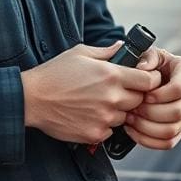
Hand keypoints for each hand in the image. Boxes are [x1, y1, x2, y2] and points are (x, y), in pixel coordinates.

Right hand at [21, 41, 161, 143]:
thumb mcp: (80, 53)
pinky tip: (89, 115)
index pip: (149, 81)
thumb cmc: (54, 73)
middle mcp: (112, 98)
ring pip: (125, 117)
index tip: (143, 80)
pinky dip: (104, 125)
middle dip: (133, 96)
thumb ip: (107, 51)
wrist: (31, 99)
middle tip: (116, 91)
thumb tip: (122, 46)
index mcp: (112, 75)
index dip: (149, 80)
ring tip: (98, 103)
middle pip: (140, 100)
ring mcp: (104, 118)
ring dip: (118, 111)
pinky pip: (111, 131)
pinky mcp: (95, 134)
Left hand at [123, 47, 180, 149]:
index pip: (180, 88)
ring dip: (147, 127)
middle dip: (151, 112)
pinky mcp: (178, 129)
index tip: (144, 95)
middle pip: (177, 111)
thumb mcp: (146, 54)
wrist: (144, 79)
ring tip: (130, 119)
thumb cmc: (146, 64)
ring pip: (171, 129)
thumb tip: (144, 68)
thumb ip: (147, 57)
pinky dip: (148, 140)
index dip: (160, 94)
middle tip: (133, 108)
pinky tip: (132, 130)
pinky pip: (168, 142)